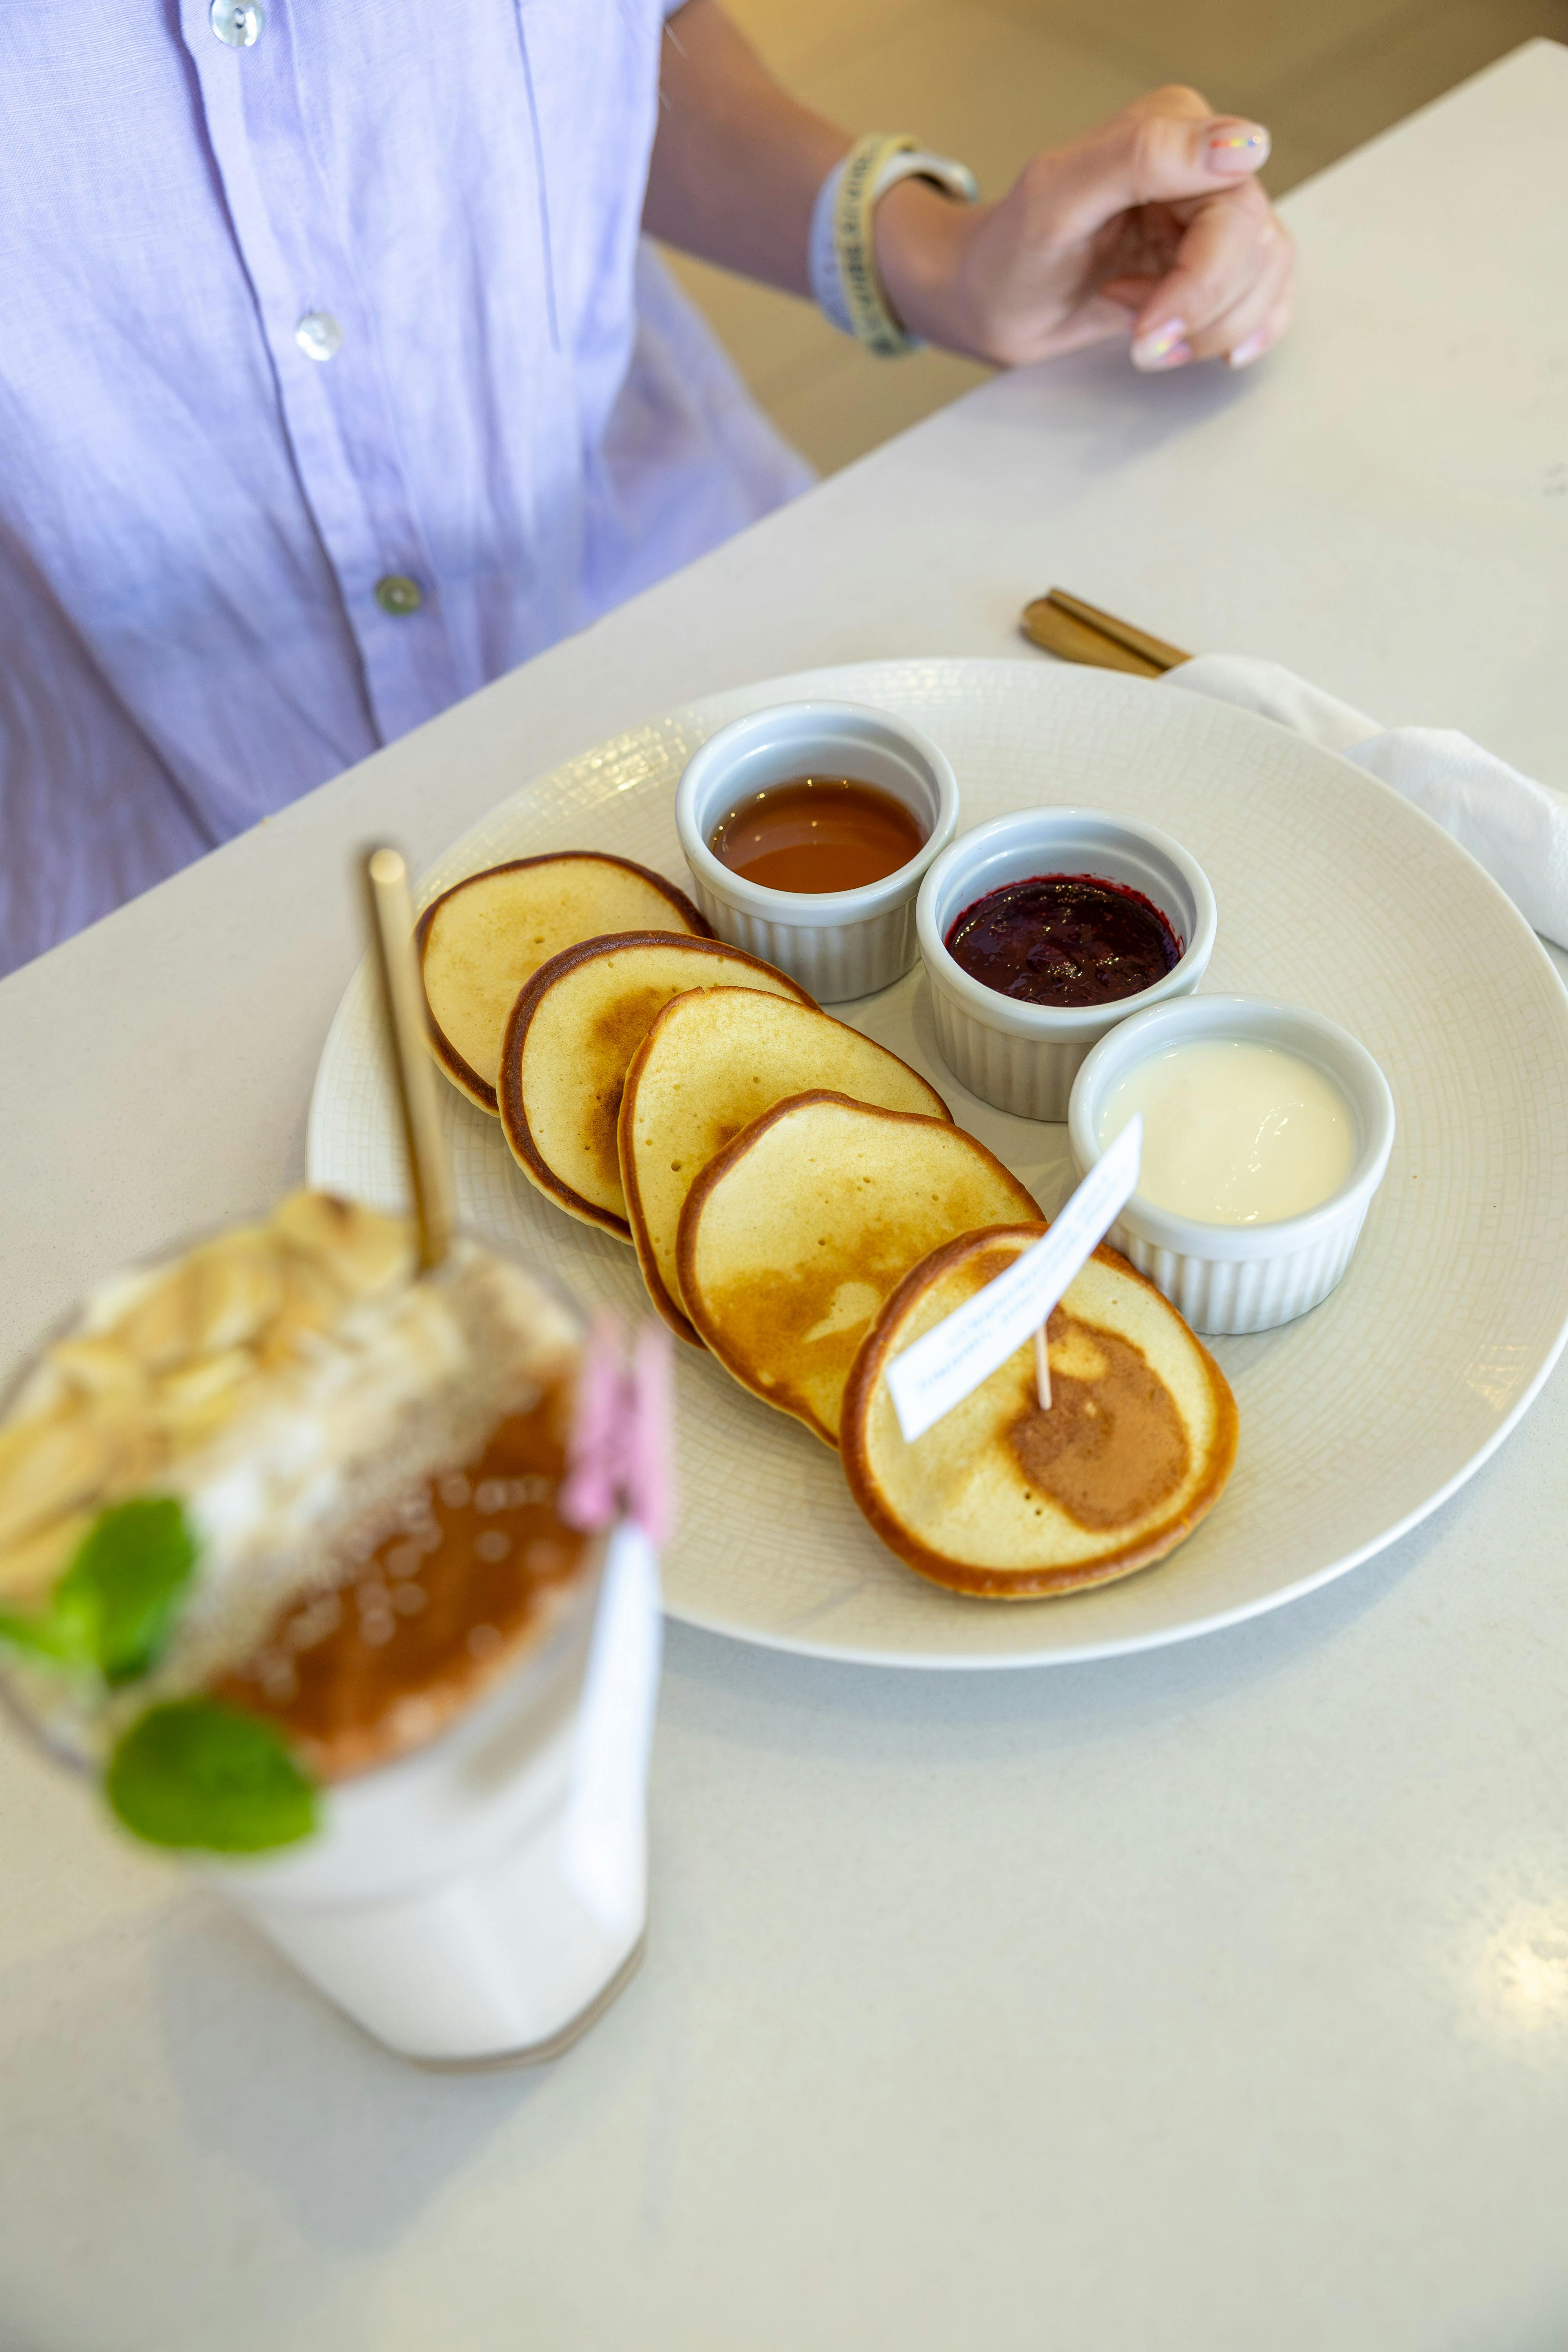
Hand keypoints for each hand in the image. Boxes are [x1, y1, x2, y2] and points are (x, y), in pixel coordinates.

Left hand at [875, 86, 1293, 372]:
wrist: (991, 303)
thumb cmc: (1012, 253)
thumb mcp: (1057, 200)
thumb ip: (1142, 156)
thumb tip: (1244, 143)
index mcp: (1172, 128)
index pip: (1233, 206)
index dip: (1199, 279)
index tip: (1144, 325)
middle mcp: (1203, 165)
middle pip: (1255, 247)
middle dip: (1199, 310)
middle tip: (1138, 339)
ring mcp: (1213, 215)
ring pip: (1266, 275)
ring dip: (1210, 328)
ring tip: (1141, 334)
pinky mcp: (1217, 262)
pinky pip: (1267, 295)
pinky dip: (1238, 332)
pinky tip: (1194, 348)